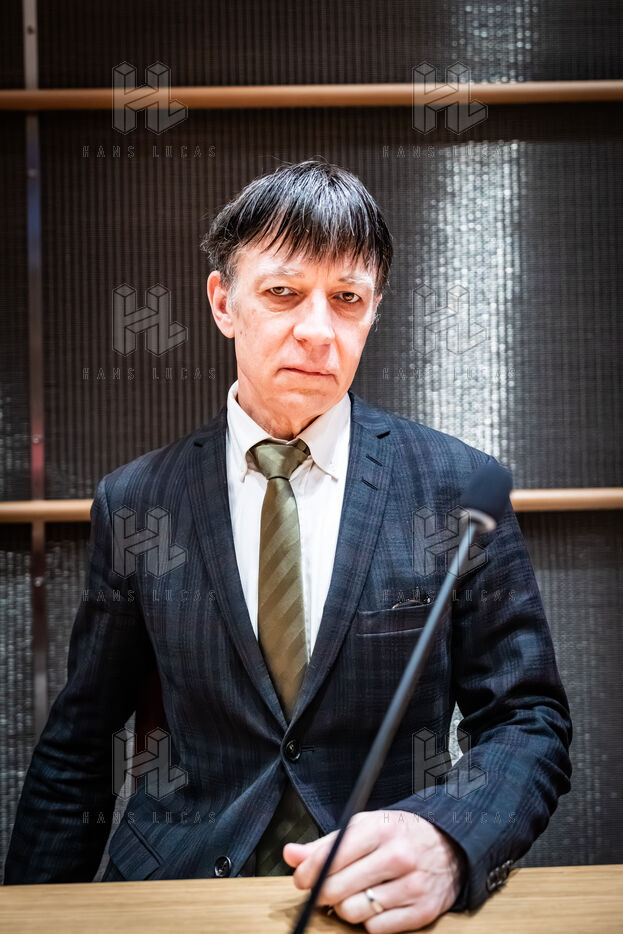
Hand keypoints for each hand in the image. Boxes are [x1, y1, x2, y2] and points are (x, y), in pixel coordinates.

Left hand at [284, 809, 466, 931]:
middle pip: (338, 889)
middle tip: (323, 890)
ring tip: (354, 895)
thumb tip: (291, 855)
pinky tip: (375, 904)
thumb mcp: (364, 827)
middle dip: (323, 893)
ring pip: (355, 912)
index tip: (301, 878)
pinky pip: (377, 929)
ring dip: (347, 908)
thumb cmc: (399, 835)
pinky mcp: (423, 911)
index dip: (308, 871)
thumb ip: (326, 843)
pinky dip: (369, 921)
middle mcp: (398, 856)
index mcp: (380, 830)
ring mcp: (412, 886)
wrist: (449, 847)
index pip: (332, 856)